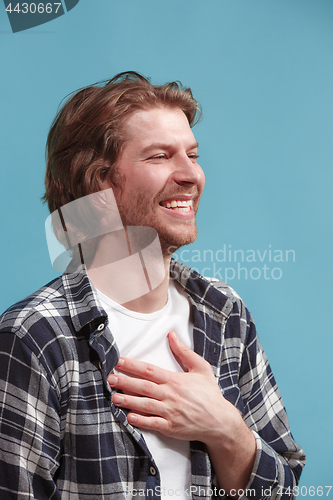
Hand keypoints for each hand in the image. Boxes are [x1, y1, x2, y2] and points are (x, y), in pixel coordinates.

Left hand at [107, 331, 241, 445]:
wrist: (220, 421)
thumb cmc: (210, 394)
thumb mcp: (201, 368)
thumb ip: (184, 352)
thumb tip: (172, 335)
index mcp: (175, 380)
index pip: (149, 370)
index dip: (132, 365)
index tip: (118, 361)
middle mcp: (171, 395)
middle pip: (143, 387)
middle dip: (125, 381)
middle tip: (109, 378)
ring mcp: (170, 412)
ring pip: (145, 405)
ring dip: (128, 401)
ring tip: (113, 397)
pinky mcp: (171, 427)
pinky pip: (152, 423)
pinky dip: (140, 420)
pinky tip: (129, 417)